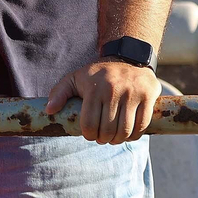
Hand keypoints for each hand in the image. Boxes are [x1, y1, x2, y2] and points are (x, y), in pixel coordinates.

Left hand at [44, 59, 159, 143]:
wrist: (128, 57)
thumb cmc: (98, 73)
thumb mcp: (75, 78)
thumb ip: (59, 93)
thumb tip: (49, 110)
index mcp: (94, 88)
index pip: (89, 124)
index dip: (89, 135)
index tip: (90, 135)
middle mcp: (113, 90)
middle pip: (108, 129)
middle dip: (103, 139)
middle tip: (102, 138)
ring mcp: (132, 93)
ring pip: (125, 130)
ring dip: (118, 140)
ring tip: (114, 138)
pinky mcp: (148, 95)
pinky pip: (142, 124)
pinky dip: (134, 135)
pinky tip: (128, 134)